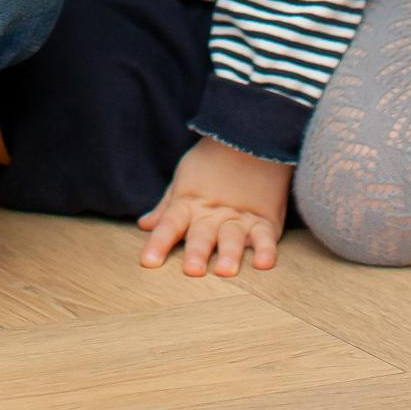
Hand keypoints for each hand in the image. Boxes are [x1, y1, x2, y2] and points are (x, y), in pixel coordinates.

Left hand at [138, 138, 289, 276]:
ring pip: (233, 237)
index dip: (159, 242)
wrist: (250, 139)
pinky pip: (266, 237)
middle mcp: (213, 214)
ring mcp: (240, 217)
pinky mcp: (265, 221)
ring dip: (229, 254)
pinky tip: (263, 263)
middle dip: (197, 251)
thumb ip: (166, 207)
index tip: (148, 262)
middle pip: (202, 233)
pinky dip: (266, 250)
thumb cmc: (211, 162)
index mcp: (190, 203)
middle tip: (192, 270)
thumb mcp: (184, 180)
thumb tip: (144, 225)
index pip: (170, 224)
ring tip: (224, 270)